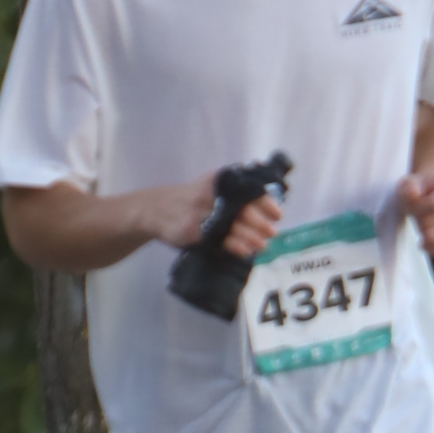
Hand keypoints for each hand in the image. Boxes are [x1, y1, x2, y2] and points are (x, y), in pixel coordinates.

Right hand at [157, 177, 284, 259]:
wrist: (155, 209)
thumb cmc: (191, 200)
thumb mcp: (210, 186)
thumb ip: (234, 191)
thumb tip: (268, 203)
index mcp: (218, 182)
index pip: (248, 190)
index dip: (266, 203)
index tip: (278, 214)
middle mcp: (210, 194)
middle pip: (243, 209)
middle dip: (261, 223)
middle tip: (272, 232)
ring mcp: (200, 213)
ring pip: (233, 226)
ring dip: (252, 237)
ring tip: (262, 244)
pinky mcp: (192, 230)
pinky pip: (218, 239)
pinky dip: (234, 245)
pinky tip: (244, 251)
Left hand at [400, 168, 433, 257]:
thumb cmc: (421, 189)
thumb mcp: (411, 182)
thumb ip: (409, 187)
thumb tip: (413, 193)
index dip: (416, 208)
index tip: (412, 203)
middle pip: (429, 225)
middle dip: (418, 221)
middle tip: (419, 214)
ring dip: (423, 234)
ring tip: (425, 223)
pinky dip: (431, 248)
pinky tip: (426, 242)